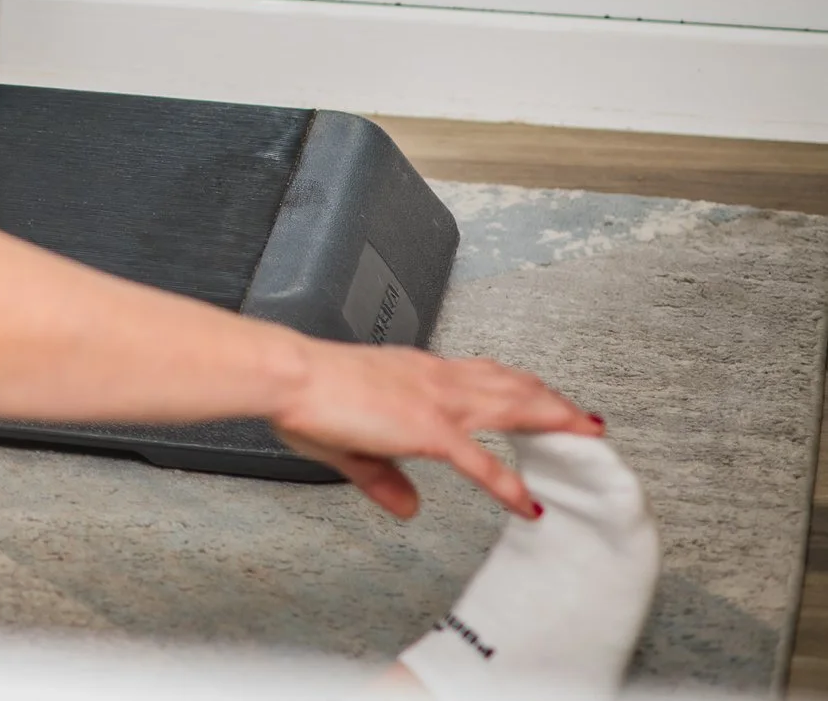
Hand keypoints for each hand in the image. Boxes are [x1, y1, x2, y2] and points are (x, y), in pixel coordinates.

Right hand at [270, 341, 599, 518]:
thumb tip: (408, 506)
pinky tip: (526, 503)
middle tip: (587, 418)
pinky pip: (480, 462)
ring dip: (552, 422)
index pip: (480, 374)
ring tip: (586, 438)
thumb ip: (384, 478)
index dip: (516, 385)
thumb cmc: (306, 394)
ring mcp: (435, 402)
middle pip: (511, 385)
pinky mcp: (427, 430)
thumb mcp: (348, 442)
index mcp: (416, 372)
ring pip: (512, 408)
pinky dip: (507, 485)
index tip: (539, 395)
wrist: (290, 375)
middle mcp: (434, 379)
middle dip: (552, 401)